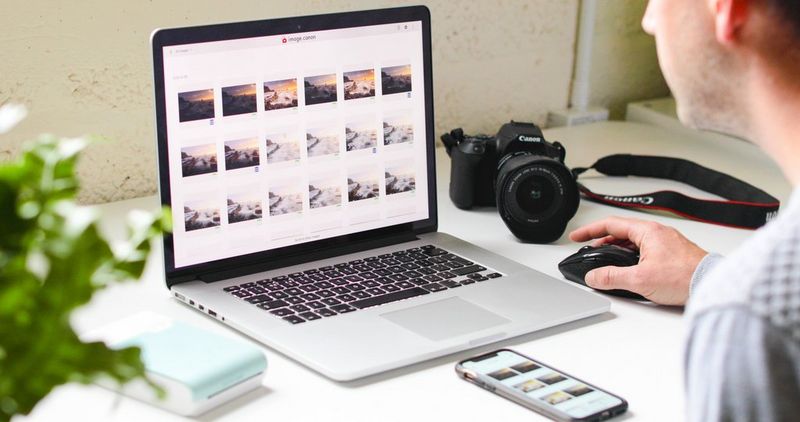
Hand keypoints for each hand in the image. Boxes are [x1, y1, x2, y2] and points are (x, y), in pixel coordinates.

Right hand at [568, 216, 707, 305]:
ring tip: (607, 262)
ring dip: (617, 250)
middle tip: (589, 250)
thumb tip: (594, 277)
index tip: (577, 236)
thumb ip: (612, 277)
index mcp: (647, 231)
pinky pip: (645, 250)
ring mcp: (666, 243)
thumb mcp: (640, 279)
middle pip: (621, 232)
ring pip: (634, 242)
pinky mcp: (672, 255)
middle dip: (602, 242)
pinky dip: (631, 256)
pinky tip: (629, 269)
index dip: (590, 230)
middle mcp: (657, 233)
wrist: (713, 284)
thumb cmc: (685, 277)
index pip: (611, 224)